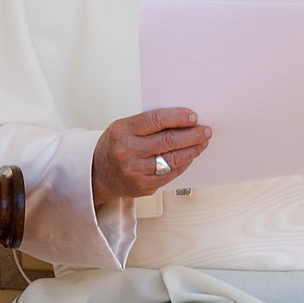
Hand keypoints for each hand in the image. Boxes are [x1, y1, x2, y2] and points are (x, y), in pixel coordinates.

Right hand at [91, 108, 210, 205]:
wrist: (98, 175)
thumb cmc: (115, 146)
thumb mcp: (124, 128)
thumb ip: (149, 123)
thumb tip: (182, 119)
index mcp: (122, 131)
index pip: (156, 120)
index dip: (178, 117)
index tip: (193, 116)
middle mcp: (128, 152)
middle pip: (168, 141)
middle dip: (192, 134)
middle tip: (205, 130)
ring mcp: (136, 171)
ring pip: (173, 159)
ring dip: (193, 149)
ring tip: (202, 142)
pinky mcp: (145, 186)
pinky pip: (171, 173)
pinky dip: (185, 163)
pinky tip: (191, 156)